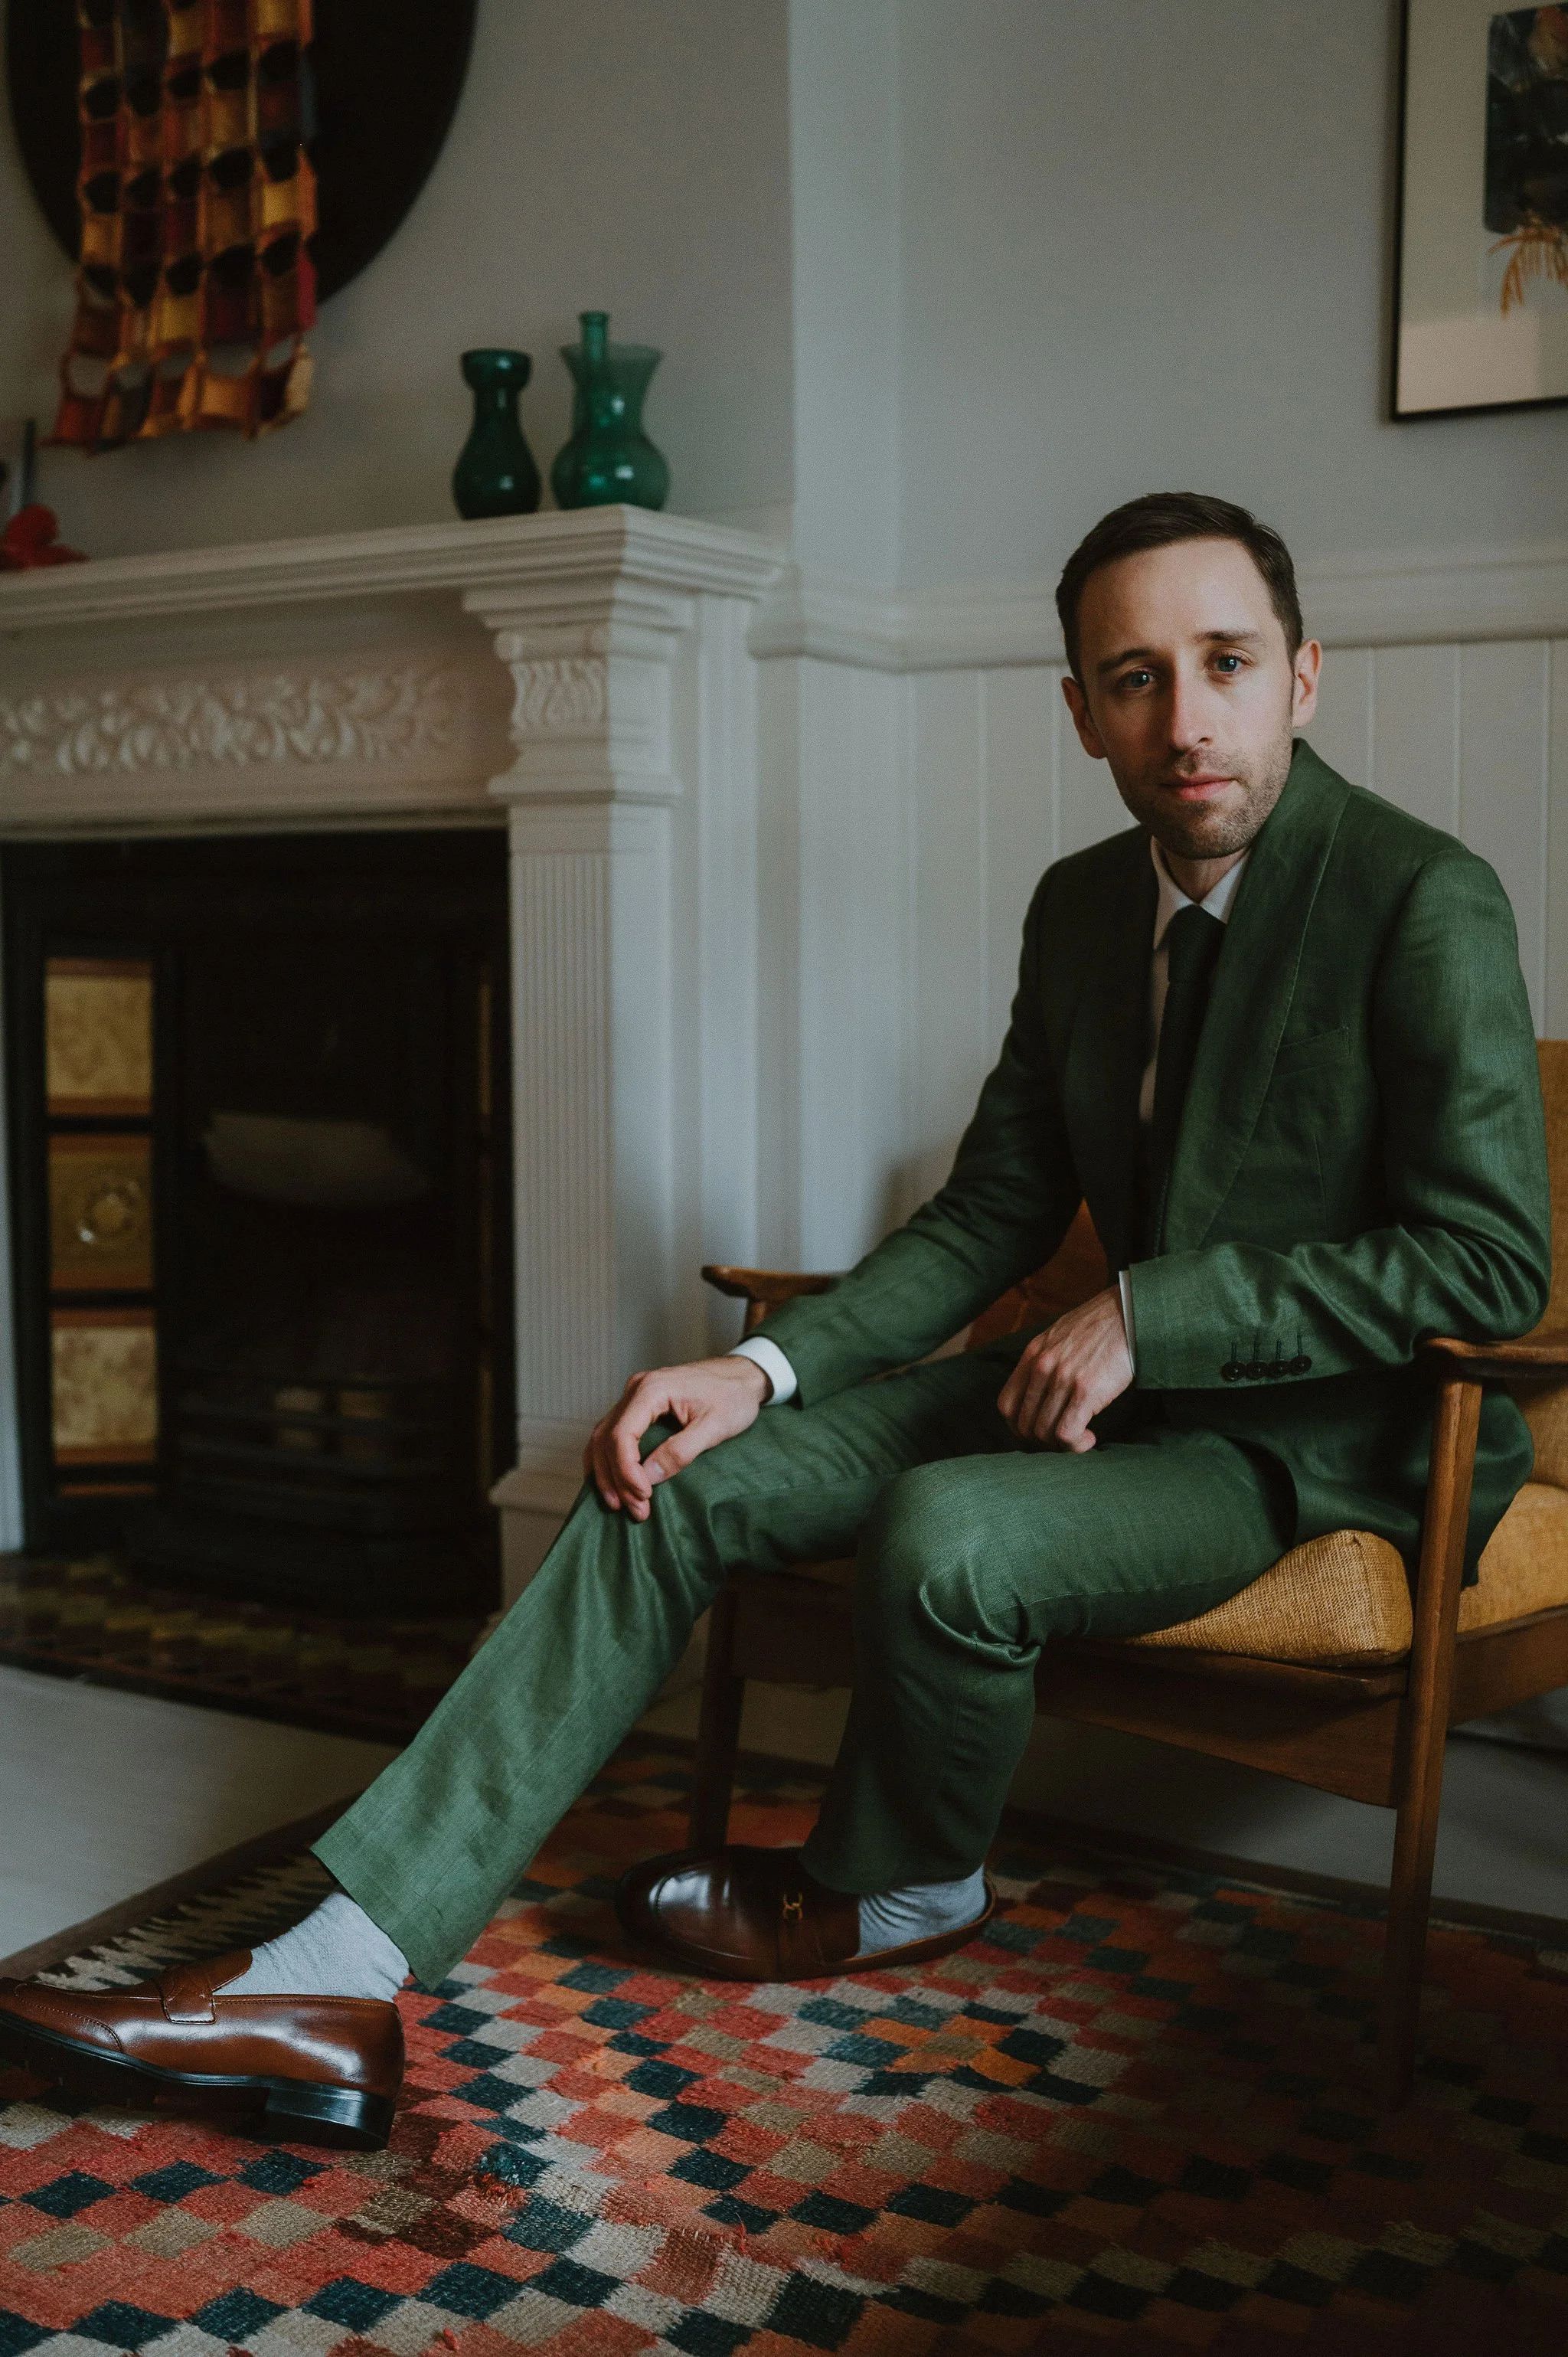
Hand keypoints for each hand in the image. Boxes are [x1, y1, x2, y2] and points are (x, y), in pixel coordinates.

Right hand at [584, 1355, 770, 1520]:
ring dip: (608, 1473)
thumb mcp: (714, 1427)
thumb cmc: (733, 1397)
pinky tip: (611, 1481)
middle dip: (616, 1478)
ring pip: (603, 1437)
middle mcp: (636, 1388)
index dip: (626, 1470)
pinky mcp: (638, 1405)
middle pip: (607, 1438)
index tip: (643, 1496)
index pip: (622, 1434)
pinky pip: (612, 1433)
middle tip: (634, 1510)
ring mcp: (634, 1395)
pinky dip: (608, 1459)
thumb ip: (681, 1451)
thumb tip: (649, 1477)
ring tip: (619, 1504)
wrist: (742, 1376)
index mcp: (652, 1389)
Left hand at [996, 1285, 1132, 1451]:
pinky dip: (1075, 1445)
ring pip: (1044, 1432)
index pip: (1006, 1405)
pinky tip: (1090, 1438)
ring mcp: (1061, 1379)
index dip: (1018, 1427)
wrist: (1130, 1313)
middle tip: (1064, 1439)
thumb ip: (1045, 1361)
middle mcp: (1041, 1367)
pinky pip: (1066, 1433)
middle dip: (1042, 1441)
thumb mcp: (1060, 1336)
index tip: (1038, 1431)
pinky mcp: (1085, 1391)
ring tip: (1080, 1438)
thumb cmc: (1101, 1327)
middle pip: (1024, 1424)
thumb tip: (1041, 1393)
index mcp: (1032, 1354)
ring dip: (1061, 1445)